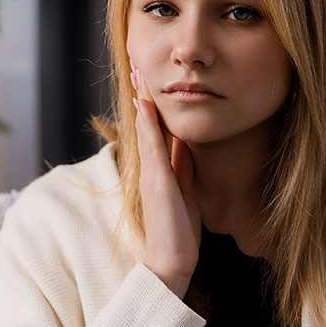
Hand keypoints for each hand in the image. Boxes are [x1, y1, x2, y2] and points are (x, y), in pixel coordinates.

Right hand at [131, 61, 200, 297]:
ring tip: (139, 72)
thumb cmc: (179, 232)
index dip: (153, 104)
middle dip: (143, 94)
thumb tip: (184, 146)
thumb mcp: (186, 192)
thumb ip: (183, 169)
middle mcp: (152, 168)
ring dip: (143, 100)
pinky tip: (145, 102)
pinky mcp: (157, 180)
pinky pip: (152, 145)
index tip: (150, 80)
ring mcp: (152, 173)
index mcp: (161, 169)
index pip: (157, 129)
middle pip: (146, 123)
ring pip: (146, 128)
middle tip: (139, 64)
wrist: (171, 261)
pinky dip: (148, 123)